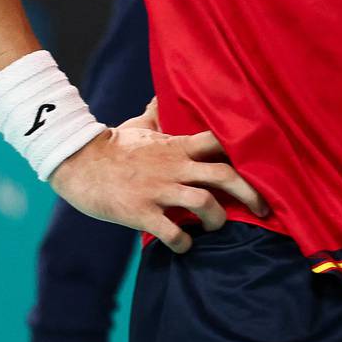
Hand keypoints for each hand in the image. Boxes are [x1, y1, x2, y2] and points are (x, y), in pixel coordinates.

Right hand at [48, 102, 267, 252]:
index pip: (220, 142)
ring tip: (217, 226)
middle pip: (224, 175)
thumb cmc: (111, 145)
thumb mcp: (138, 125)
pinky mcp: (141, 212)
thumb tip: (161, 96)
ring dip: (218, 219)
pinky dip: (184, 242)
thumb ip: (157, 114)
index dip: (244, 154)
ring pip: (205, 203)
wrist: (77, 163)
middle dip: (250, 194)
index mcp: (177, 147)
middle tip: (264, 209)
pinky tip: (185, 245)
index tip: (262, 167)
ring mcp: (159, 190)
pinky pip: (172, 231)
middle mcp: (174, 167)